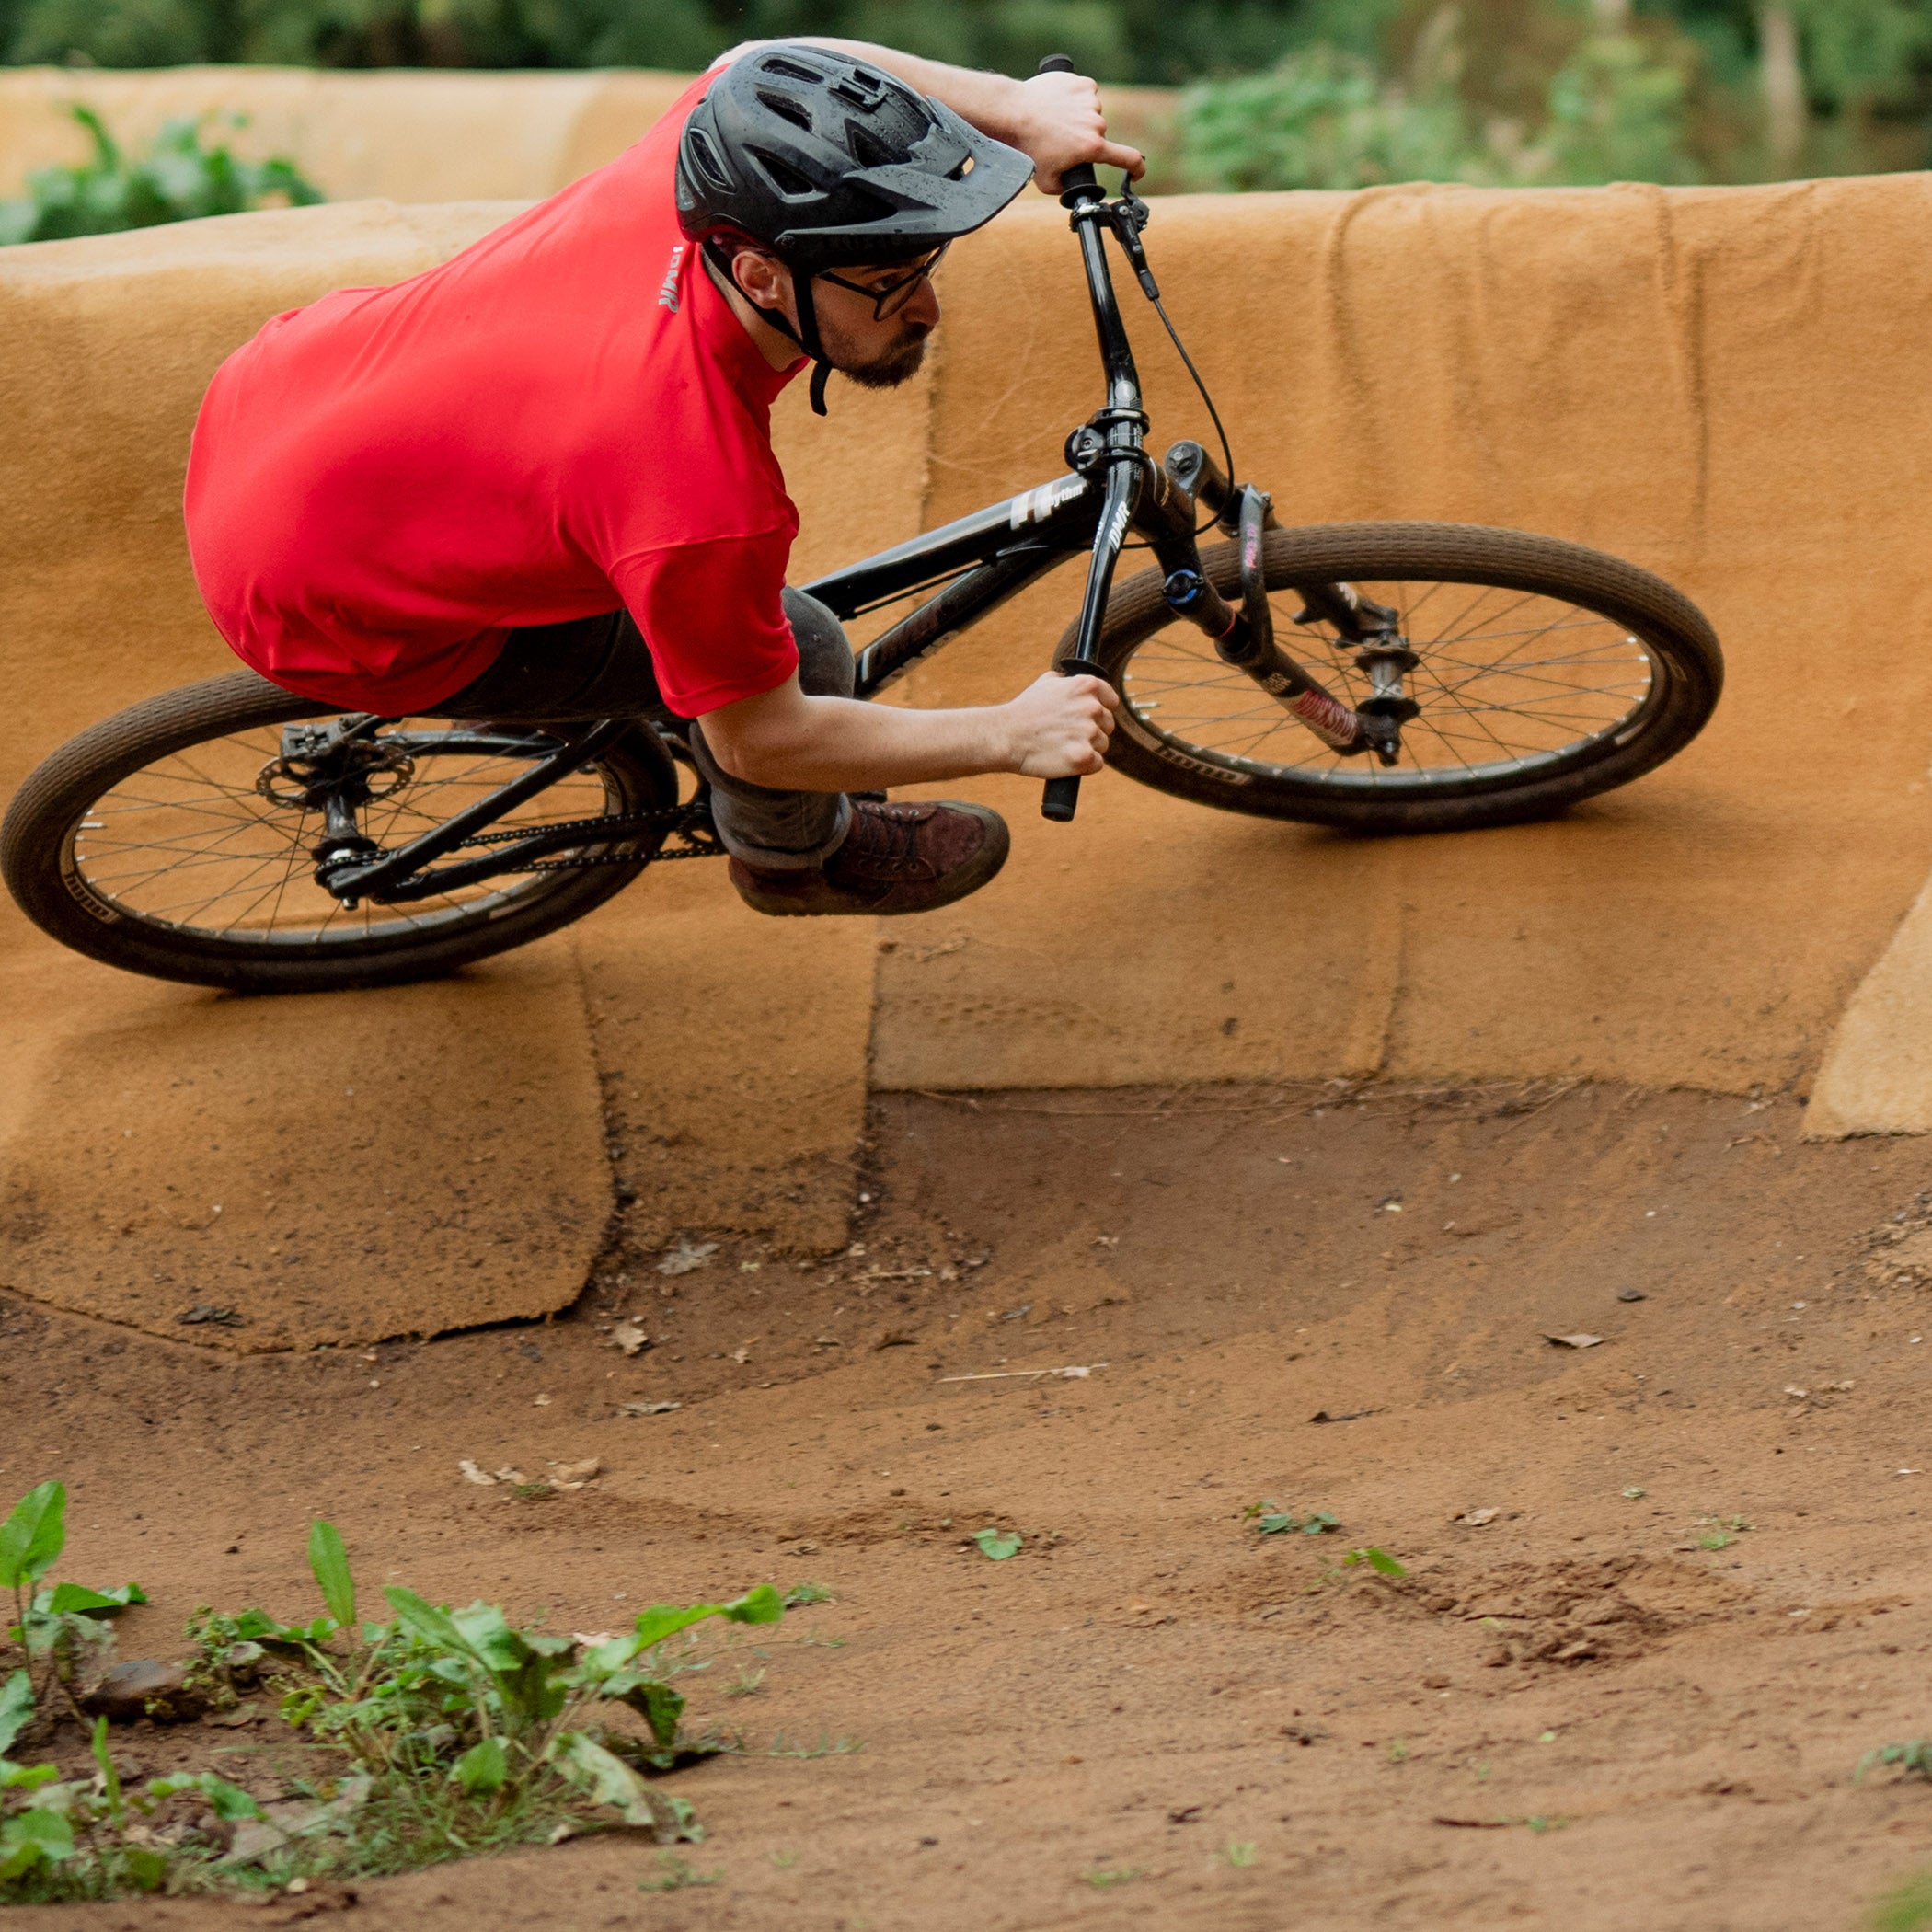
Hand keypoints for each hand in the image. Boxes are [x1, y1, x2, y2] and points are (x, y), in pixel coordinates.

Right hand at [1002, 670, 1118, 777]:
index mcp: (1086, 686)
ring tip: (1063, 747)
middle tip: (1069, 735)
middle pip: (1107, 725)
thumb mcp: (1045, 683)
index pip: (1111, 701)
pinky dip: (1084, 765)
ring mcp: (1089, 732)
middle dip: (1092, 731)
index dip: (1100, 711)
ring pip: (1102, 745)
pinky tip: (1066, 759)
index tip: (1089, 718)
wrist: (1006, 736)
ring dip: (1087, 748)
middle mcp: (1092, 707)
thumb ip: (1067, 681)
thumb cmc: (1023, 711)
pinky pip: (1097, 764)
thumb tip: (1073, 682)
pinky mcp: (1084, 757)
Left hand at [1009, 69, 1144, 191]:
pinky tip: (1059, 103)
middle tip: (1060, 140)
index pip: (1129, 158)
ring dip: (1079, 118)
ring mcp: (1091, 100)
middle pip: (1100, 135)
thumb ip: (1065, 188)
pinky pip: (1086, 94)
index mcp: (1093, 147)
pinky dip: (1076, 99)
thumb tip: (1071, 188)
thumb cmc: (1029, 148)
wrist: (1013, 114)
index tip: (1135, 172)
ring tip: (1055, 120)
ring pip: (1092, 114)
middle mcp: (1096, 123)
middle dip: (1086, 140)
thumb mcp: (1047, 182)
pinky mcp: (1082, 84)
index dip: (1137, 168)